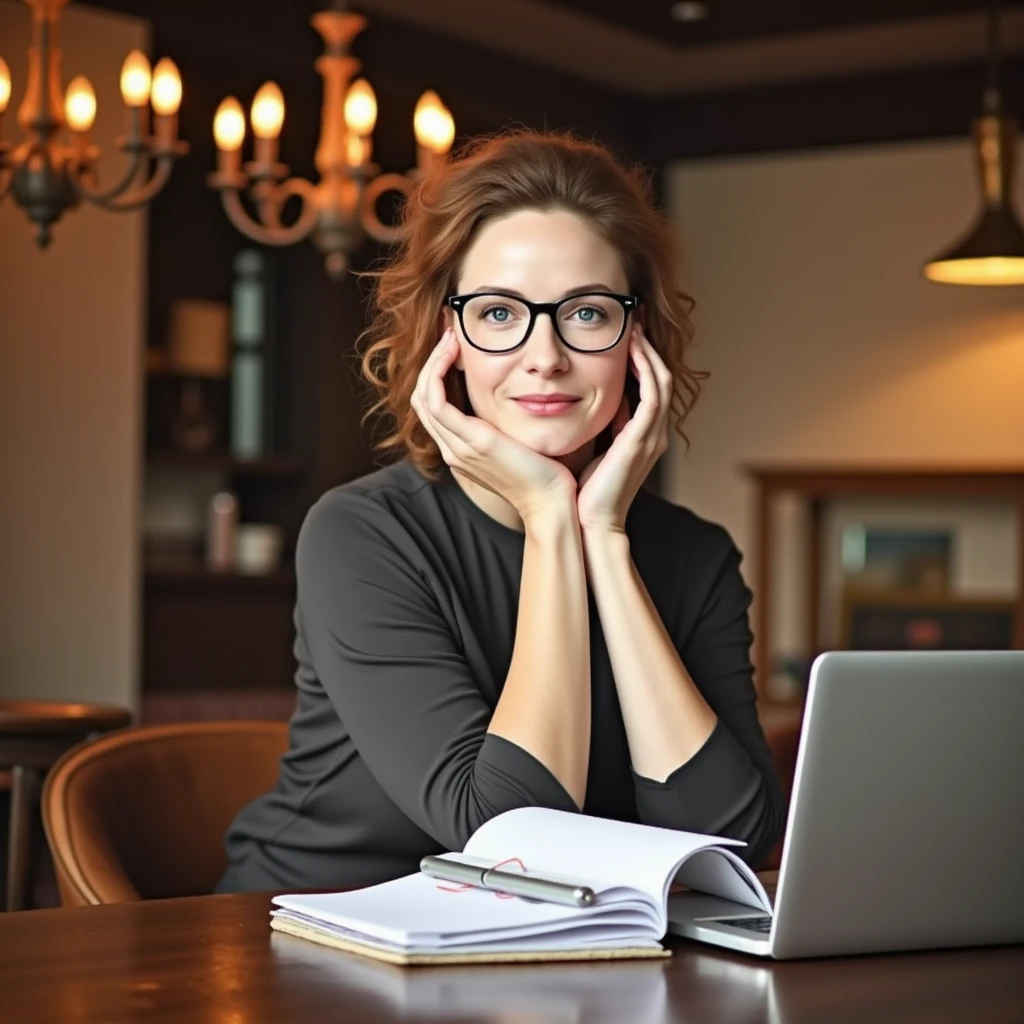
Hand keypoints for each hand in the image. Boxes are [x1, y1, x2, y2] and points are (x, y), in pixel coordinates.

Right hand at [410, 328, 577, 522]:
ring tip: (451, 337)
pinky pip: (435, 400)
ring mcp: (458, 447)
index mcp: (463, 451)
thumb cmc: (549, 476)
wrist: (553, 504)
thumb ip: (512, 425)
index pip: (435, 406)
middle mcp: (454, 450)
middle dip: (432, 362)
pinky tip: (454, 351)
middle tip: (450, 333)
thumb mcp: (523, 444)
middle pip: (422, 398)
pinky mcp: (471, 441)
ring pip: (423, 395)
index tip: (457, 346)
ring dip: (433, 361)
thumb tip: (525, 397)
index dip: (438, 373)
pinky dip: (437, 371)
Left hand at [576, 327, 671, 533]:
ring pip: (660, 381)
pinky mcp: (643, 440)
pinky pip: (652, 394)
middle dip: (648, 349)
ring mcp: (652, 437)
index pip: (648, 388)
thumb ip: (597, 427)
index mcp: (642, 436)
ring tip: (634, 326)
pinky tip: (632, 350)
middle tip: (635, 320)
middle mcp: (653, 434)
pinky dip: (645, 369)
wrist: (591, 524)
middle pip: (660, 379)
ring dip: (648, 352)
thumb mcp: (592, 451)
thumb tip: (580, 400)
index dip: (640, 360)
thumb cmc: (585, 493)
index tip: (625, 335)